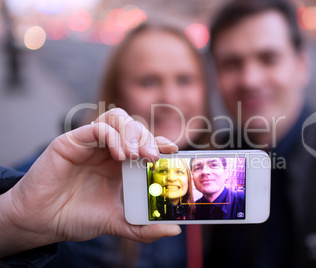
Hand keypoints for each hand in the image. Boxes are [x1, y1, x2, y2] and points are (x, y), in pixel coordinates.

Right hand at [0, 108, 180, 256]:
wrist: (42, 221)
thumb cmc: (77, 217)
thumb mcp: (117, 222)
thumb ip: (144, 227)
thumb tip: (174, 229)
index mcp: (120, 164)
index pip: (145, 144)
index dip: (160, 143)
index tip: (174, 151)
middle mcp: (108, 149)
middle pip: (135, 128)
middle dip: (148, 139)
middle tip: (153, 157)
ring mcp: (91, 143)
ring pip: (118, 119)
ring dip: (132, 133)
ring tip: (136, 155)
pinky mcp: (73, 141)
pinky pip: (98, 127)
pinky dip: (113, 136)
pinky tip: (118, 155)